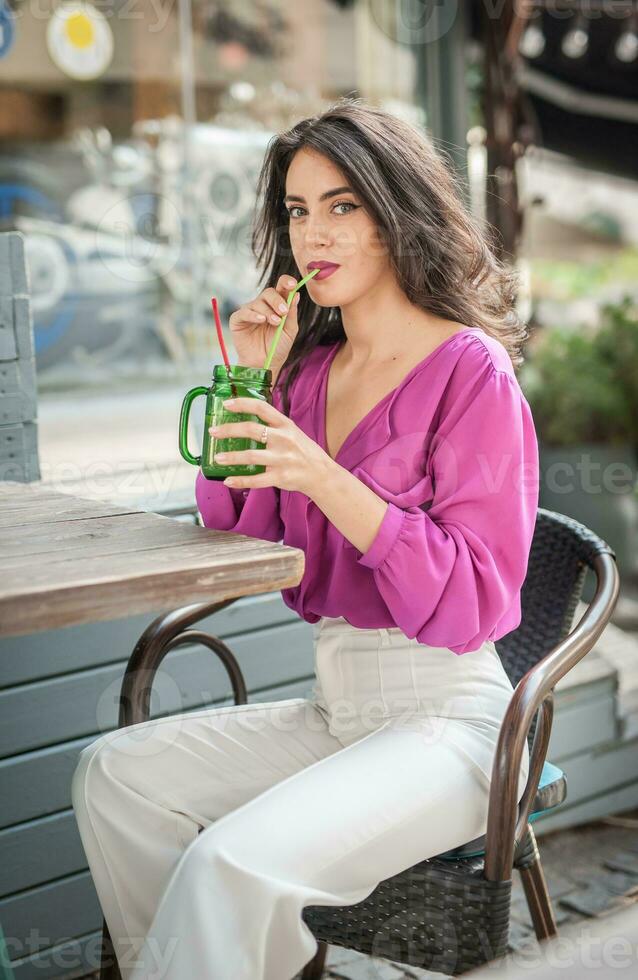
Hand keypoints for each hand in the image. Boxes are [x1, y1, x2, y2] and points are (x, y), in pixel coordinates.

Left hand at [209, 396, 330, 495]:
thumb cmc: (303, 451)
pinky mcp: (280, 477)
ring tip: (217, 458)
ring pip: (252, 456)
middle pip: (252, 430)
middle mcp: (284, 439)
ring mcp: (282, 459)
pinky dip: (240, 481)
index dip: (243, 404)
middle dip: (229, 430)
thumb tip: (246, 417)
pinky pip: (257, 480)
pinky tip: (227, 481)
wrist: (322, 474)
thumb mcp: (292, 431)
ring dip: (231, 457)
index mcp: (285, 425)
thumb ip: (273, 425)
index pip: (262, 408)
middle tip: (213, 432)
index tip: (226, 404)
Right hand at [229, 275, 301, 378]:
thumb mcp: (290, 331)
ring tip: (275, 323)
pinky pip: (244, 312)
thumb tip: (296, 294)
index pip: (281, 287)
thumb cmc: (278, 347)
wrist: (265, 364)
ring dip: (268, 311)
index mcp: (277, 305)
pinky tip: (261, 320)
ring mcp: (250, 311)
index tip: (293, 285)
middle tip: (284, 312)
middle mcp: (263, 305)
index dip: (286, 282)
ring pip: (258, 302)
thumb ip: (292, 313)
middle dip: (277, 300)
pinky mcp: (238, 320)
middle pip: (269, 292)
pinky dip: (253, 315)